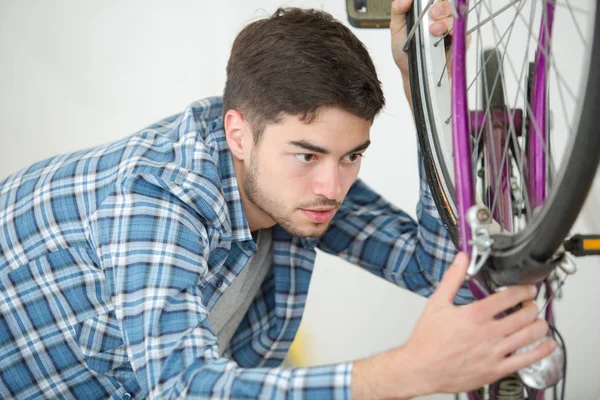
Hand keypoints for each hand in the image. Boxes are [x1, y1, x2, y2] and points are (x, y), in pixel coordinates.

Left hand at [391, 0, 455, 76]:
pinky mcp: (459, 42)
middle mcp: (441, 18)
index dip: (434, 0)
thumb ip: (398, 10)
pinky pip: (464, 34)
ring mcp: (451, 29)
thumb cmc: (405, 51)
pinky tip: (449, 36)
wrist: (411, 72)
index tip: (428, 4)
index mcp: (427, 12)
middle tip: (433, 14)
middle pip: (449, 5)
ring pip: (457, 18)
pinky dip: (457, 33)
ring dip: (446, 22)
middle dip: (442, 7)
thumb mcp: (397, 28)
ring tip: (434, 31)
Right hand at [399, 252, 556, 394]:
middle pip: (523, 315)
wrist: (421, 368)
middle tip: (531, 302)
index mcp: (474, 315)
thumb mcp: (436, 303)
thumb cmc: (427, 339)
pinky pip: (526, 360)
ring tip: (538, 320)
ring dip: (539, 324)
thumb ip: (452, 278)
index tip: (526, 288)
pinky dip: (541, 351)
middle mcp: (487, 334)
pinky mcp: (495, 369)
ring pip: (529, 336)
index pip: (508, 297)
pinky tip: (546, 345)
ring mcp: (494, 353)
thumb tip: (461, 259)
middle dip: (532, 305)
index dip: (523, 290)